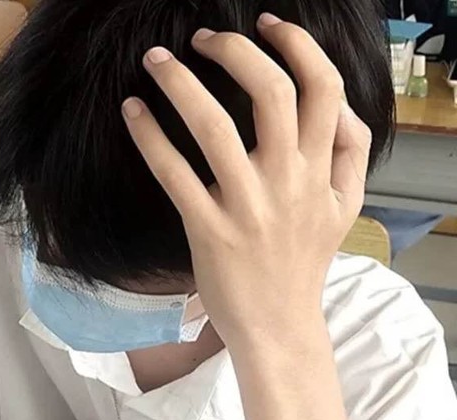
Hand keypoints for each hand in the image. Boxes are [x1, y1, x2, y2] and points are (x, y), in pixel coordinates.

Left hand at [122, 14, 372, 349]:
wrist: (278, 326)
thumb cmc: (304, 265)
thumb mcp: (345, 209)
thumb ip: (349, 154)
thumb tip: (339, 108)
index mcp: (321, 172)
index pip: (323, 89)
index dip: (298, 46)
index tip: (268, 25)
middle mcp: (288, 183)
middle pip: (271, 94)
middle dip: (235, 51)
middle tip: (202, 39)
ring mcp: (247, 207)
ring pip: (215, 128)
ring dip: (181, 84)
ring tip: (156, 62)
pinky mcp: (208, 231)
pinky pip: (176, 174)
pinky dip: (151, 138)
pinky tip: (134, 113)